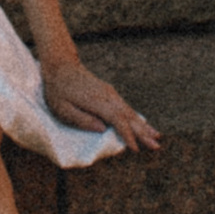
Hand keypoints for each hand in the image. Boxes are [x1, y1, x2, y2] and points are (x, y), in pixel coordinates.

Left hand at [41, 54, 158, 153]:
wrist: (61, 65)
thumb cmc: (58, 90)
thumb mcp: (62, 108)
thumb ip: (82, 119)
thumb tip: (102, 129)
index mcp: (96, 101)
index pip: (116, 119)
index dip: (127, 134)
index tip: (135, 148)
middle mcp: (107, 96)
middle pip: (128, 116)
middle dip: (143, 132)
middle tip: (156, 146)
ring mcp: (110, 93)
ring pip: (129, 111)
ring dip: (143, 125)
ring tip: (156, 137)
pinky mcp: (109, 93)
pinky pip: (125, 107)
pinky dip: (136, 117)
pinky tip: (143, 124)